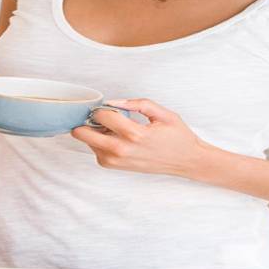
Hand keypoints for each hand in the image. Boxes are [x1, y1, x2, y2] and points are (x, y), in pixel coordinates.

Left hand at [70, 99, 218, 177]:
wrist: (186, 161)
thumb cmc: (177, 137)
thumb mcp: (163, 113)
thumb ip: (137, 103)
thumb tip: (113, 102)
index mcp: (135, 134)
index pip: (101, 115)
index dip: (102, 107)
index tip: (109, 107)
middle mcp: (121, 150)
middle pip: (82, 133)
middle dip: (87, 121)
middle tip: (102, 117)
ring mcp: (115, 161)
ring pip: (87, 140)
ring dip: (94, 131)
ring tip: (115, 128)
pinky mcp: (113, 166)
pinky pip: (94, 150)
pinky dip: (99, 141)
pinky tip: (116, 137)